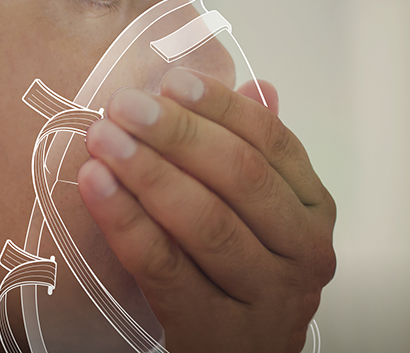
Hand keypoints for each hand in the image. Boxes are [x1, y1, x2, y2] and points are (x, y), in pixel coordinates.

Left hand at [78, 68, 335, 352]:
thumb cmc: (245, 276)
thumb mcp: (263, 216)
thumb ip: (258, 154)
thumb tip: (259, 86)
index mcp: (313, 209)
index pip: (273, 142)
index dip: (221, 106)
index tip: (171, 81)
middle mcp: (303, 251)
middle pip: (240, 176)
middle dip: (177, 134)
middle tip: (125, 106)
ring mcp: (266, 295)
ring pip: (204, 221)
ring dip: (147, 172)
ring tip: (103, 140)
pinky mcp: (216, 329)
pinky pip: (164, 266)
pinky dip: (125, 221)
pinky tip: (96, 186)